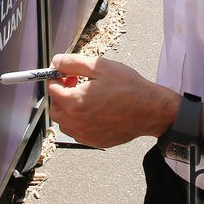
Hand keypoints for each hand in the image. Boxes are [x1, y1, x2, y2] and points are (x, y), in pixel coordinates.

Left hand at [48, 53, 176, 148]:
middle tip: (74, 83)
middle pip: (55, 109)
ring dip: (68, 109)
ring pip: (65, 123)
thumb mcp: (100, 67)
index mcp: (75, 103)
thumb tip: (57, 62)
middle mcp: (77, 123)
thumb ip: (73, 63)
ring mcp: (86, 135)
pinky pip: (78, 133)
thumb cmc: (128, 88)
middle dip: (60, 94)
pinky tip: (92, 110)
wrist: (150, 110)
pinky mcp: (96, 142)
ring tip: (85, 96)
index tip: (66, 73)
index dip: (57, 78)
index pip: (52, 90)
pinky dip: (78, 122)